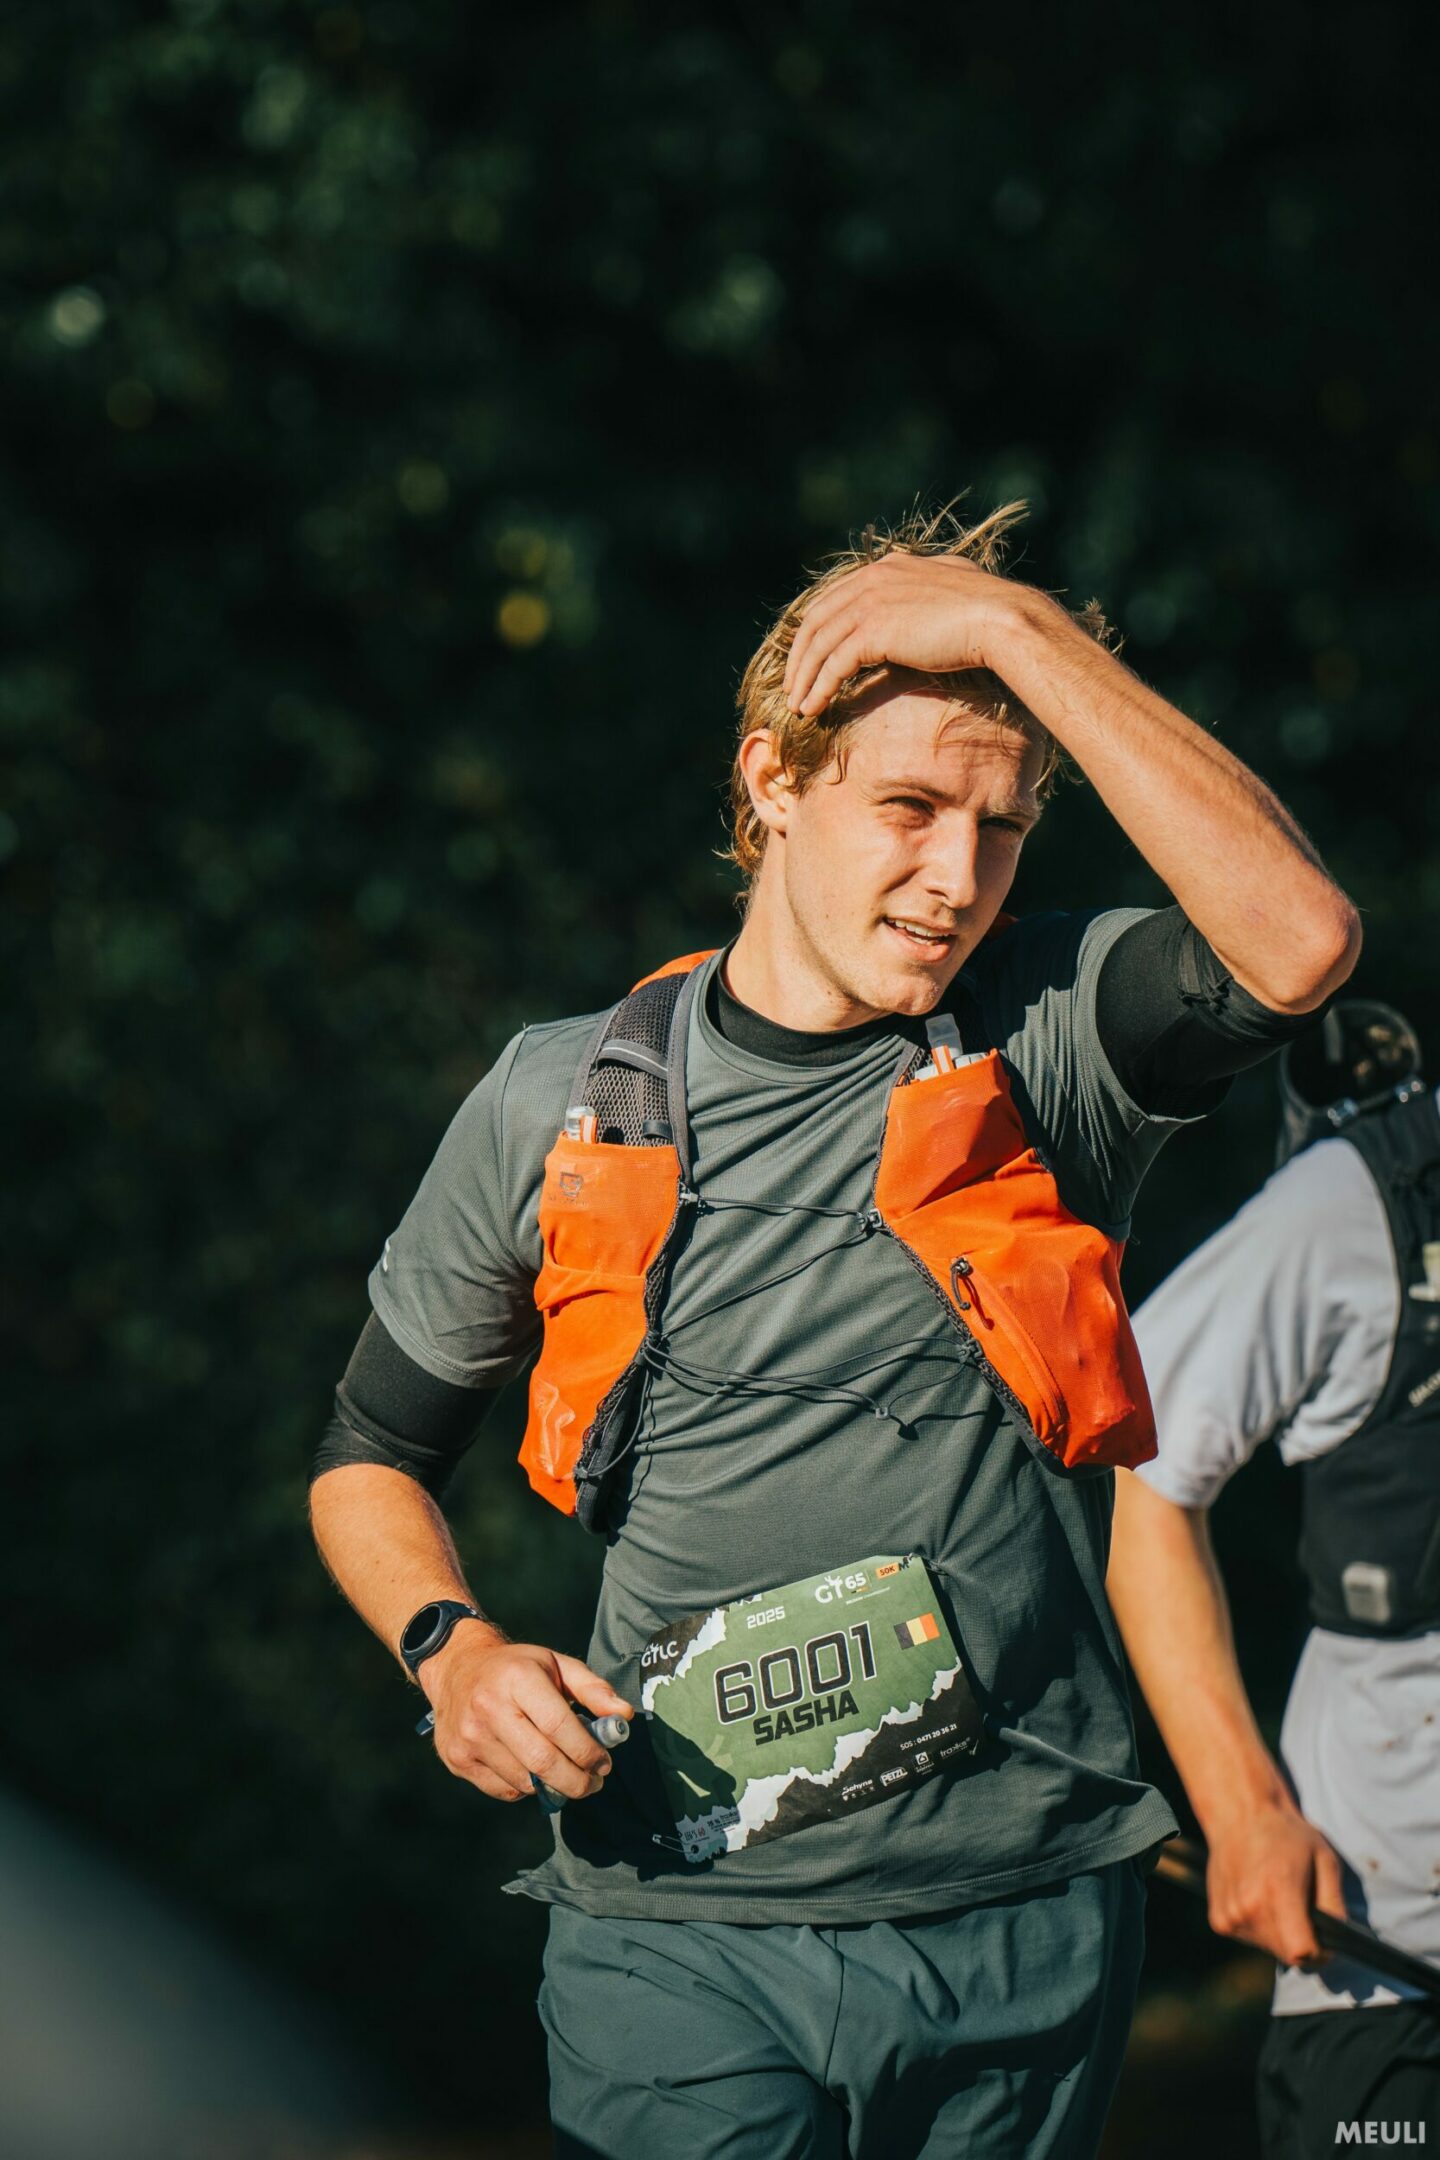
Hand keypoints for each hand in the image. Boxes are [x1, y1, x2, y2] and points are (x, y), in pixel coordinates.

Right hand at [421, 1634, 632, 1804]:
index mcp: (517, 1678)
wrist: (457, 1669)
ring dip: (554, 1787)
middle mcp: (488, 1708)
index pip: (558, 1726)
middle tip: (594, 1783)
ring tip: (568, 1776)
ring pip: (525, 1782)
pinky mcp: (457, 1759)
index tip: (605, 1763)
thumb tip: (624, 1716)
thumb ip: (593, 1688)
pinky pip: (504, 1790)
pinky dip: (527, 1789)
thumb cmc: (516, 1668)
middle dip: (577, 1781)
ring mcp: (469, 1737)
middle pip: (543, 1762)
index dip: (587, 1751)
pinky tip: (534, 1772)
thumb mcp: (556, 1664)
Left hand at [783, 553, 1043, 716]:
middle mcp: (872, 579)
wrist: (1002, 620)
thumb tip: (936, 581)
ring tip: (797, 705)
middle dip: (800, 656)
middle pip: (816, 620)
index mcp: (887, 567)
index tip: (807, 656)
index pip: (834, 598)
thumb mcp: (953, 586)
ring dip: (803, 678)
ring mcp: (870, 603)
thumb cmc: (989, 612)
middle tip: (793, 685)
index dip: (815, 630)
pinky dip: (818, 688)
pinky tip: (813, 708)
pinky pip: (833, 665)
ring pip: (819, 645)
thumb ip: (930, 586)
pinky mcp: (872, 631)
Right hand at [1204, 1805, 1346, 1966]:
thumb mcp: (1325, 1860)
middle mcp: (1249, 1908)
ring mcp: (1230, 1916)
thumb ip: (1335, 1905)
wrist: (1239, 1815)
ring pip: (1269, 1948)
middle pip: (1287, 1954)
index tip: (1322, 1935)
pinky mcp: (1218, 1920)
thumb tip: (1338, 1940)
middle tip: (1299, 1906)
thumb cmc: (1287, 1834)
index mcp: (1278, 1892)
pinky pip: (1250, 1938)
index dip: (1320, 1951)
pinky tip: (1257, 1897)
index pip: (1301, 1953)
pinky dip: (1259, 1926)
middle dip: (1300, 1940)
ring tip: (1276, 1896)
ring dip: (1279, 1933)